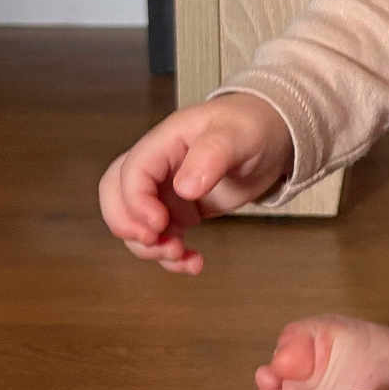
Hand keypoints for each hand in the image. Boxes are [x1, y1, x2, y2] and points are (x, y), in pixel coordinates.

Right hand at [98, 93, 291, 274]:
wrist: (272, 136)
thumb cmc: (253, 126)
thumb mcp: (238, 136)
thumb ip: (212, 156)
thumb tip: (185, 189)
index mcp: (165, 141)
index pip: (130, 172)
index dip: (136, 202)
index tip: (159, 224)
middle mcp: (158, 166)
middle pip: (116, 196)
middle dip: (128, 226)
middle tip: (157, 244)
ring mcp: (166, 190)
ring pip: (135, 223)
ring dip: (150, 248)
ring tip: (182, 257)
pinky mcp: (179, 210)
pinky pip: (161, 237)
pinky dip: (171, 256)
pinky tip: (193, 263)